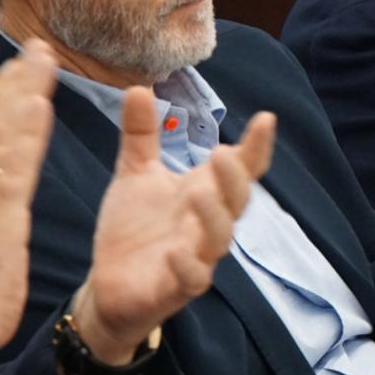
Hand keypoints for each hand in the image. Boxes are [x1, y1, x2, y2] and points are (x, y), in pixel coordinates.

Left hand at [72, 89, 275, 360]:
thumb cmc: (133, 228)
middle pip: (236, 201)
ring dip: (213, 217)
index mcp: (205, 192)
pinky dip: (188, 265)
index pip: (242, 168)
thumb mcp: (135, 173)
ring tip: (198, 192)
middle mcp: (208, 224)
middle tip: (222, 153)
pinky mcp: (176, 288)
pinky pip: (193, 279)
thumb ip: (141, 134)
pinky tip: (176, 250)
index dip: (257, 146)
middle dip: (234, 179)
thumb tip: (138, 86)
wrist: (108, 285)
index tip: (266, 118)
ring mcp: (197, 257)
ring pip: (220, 239)